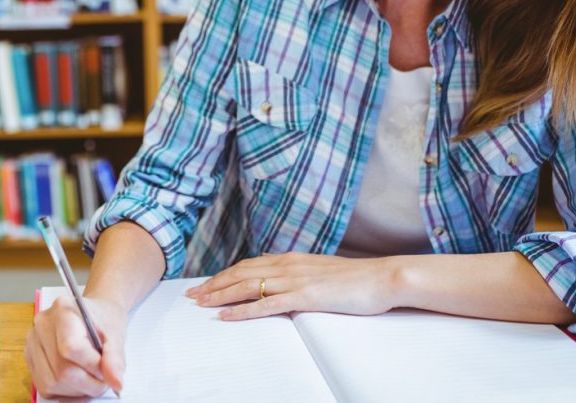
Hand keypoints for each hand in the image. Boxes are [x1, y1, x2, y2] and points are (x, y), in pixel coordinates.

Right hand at [25, 294, 127, 398]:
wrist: (93, 315)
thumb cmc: (102, 320)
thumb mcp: (116, 334)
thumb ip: (115, 359)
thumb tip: (116, 383)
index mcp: (63, 309)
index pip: (71, 348)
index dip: (92, 365)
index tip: (105, 368)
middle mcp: (43, 324)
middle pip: (62, 369)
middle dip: (88, 383)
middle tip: (103, 378)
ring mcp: (33, 341)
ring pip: (52, 382)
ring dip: (77, 389)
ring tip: (91, 378)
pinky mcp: (30, 357)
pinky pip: (45, 386)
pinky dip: (65, 391)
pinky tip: (78, 380)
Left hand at [185, 252, 401, 320]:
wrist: (383, 278)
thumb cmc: (356, 279)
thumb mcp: (320, 271)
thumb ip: (299, 273)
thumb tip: (280, 275)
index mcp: (292, 259)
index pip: (249, 264)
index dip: (225, 274)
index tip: (207, 283)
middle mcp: (288, 265)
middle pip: (241, 273)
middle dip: (214, 284)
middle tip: (192, 294)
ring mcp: (295, 280)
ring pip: (248, 286)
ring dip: (221, 295)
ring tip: (201, 303)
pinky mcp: (305, 297)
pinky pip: (266, 304)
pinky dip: (243, 310)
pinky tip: (227, 316)